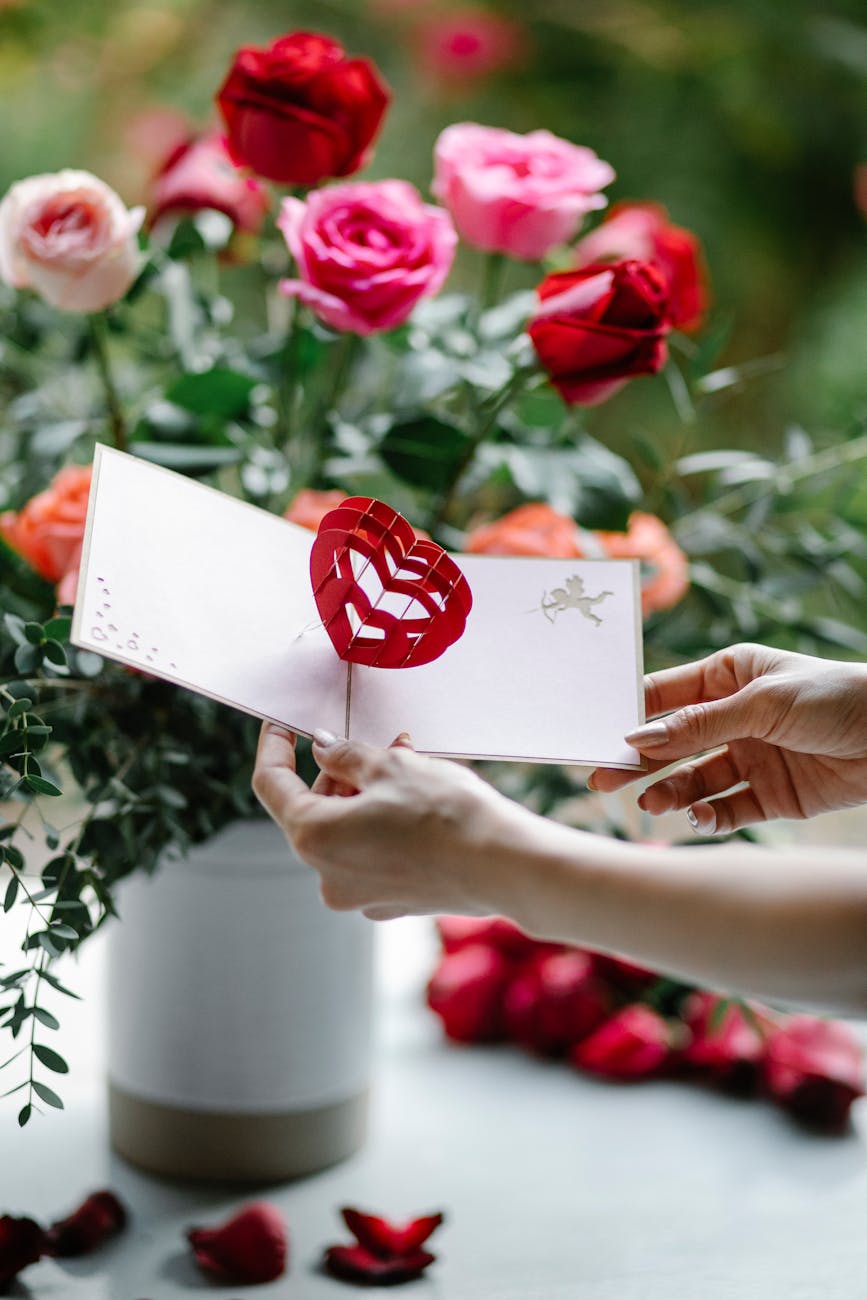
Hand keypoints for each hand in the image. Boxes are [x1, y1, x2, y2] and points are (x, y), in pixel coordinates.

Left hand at [252, 725, 514, 919]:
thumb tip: (324, 747)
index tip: (283, 724)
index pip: (272, 785)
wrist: (503, 864)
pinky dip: (385, 823)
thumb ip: (345, 754)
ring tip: (409, 763)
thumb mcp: (389, 766)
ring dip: (367, 794)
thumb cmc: (445, 814)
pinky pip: (373, 852)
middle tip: (379, 743)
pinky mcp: (391, 900)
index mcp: (313, 838)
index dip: (275, 747)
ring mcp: (360, 894)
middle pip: (313, 809)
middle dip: (340, 771)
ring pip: (347, 829)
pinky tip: (419, 800)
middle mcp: (327, 875)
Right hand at [589, 643, 866, 832]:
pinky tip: (698, 818)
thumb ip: (699, 725)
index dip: (631, 714)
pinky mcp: (770, 796)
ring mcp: (750, 757)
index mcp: (728, 677)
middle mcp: (733, 717)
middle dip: (638, 761)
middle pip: (672, 742)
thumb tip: (637, 737)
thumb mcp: (762, 704)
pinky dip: (709, 817)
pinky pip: (727, 810)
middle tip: (603, 778)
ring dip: (671, 792)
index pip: (666, 695)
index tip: (597, 735)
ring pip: (695, 780)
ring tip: (653, 805)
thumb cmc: (834, 697)